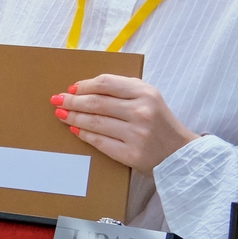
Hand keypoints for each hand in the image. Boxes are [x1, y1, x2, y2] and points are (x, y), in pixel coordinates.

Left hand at [53, 75, 195, 171]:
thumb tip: (85, 88)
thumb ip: (124, 89)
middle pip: (97, 103)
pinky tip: (75, 130)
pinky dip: (84, 135)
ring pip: (95, 122)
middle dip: (73, 101)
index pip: (106, 83)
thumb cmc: (160, 123)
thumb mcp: (150, 97)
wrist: (179, 154)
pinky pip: (100, 142)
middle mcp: (141, 112)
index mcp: (146, 93)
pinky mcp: (131, 154)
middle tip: (57, 100)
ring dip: (74, 117)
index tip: (71, 88)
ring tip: (61, 114)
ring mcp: (136, 135)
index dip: (85, 85)